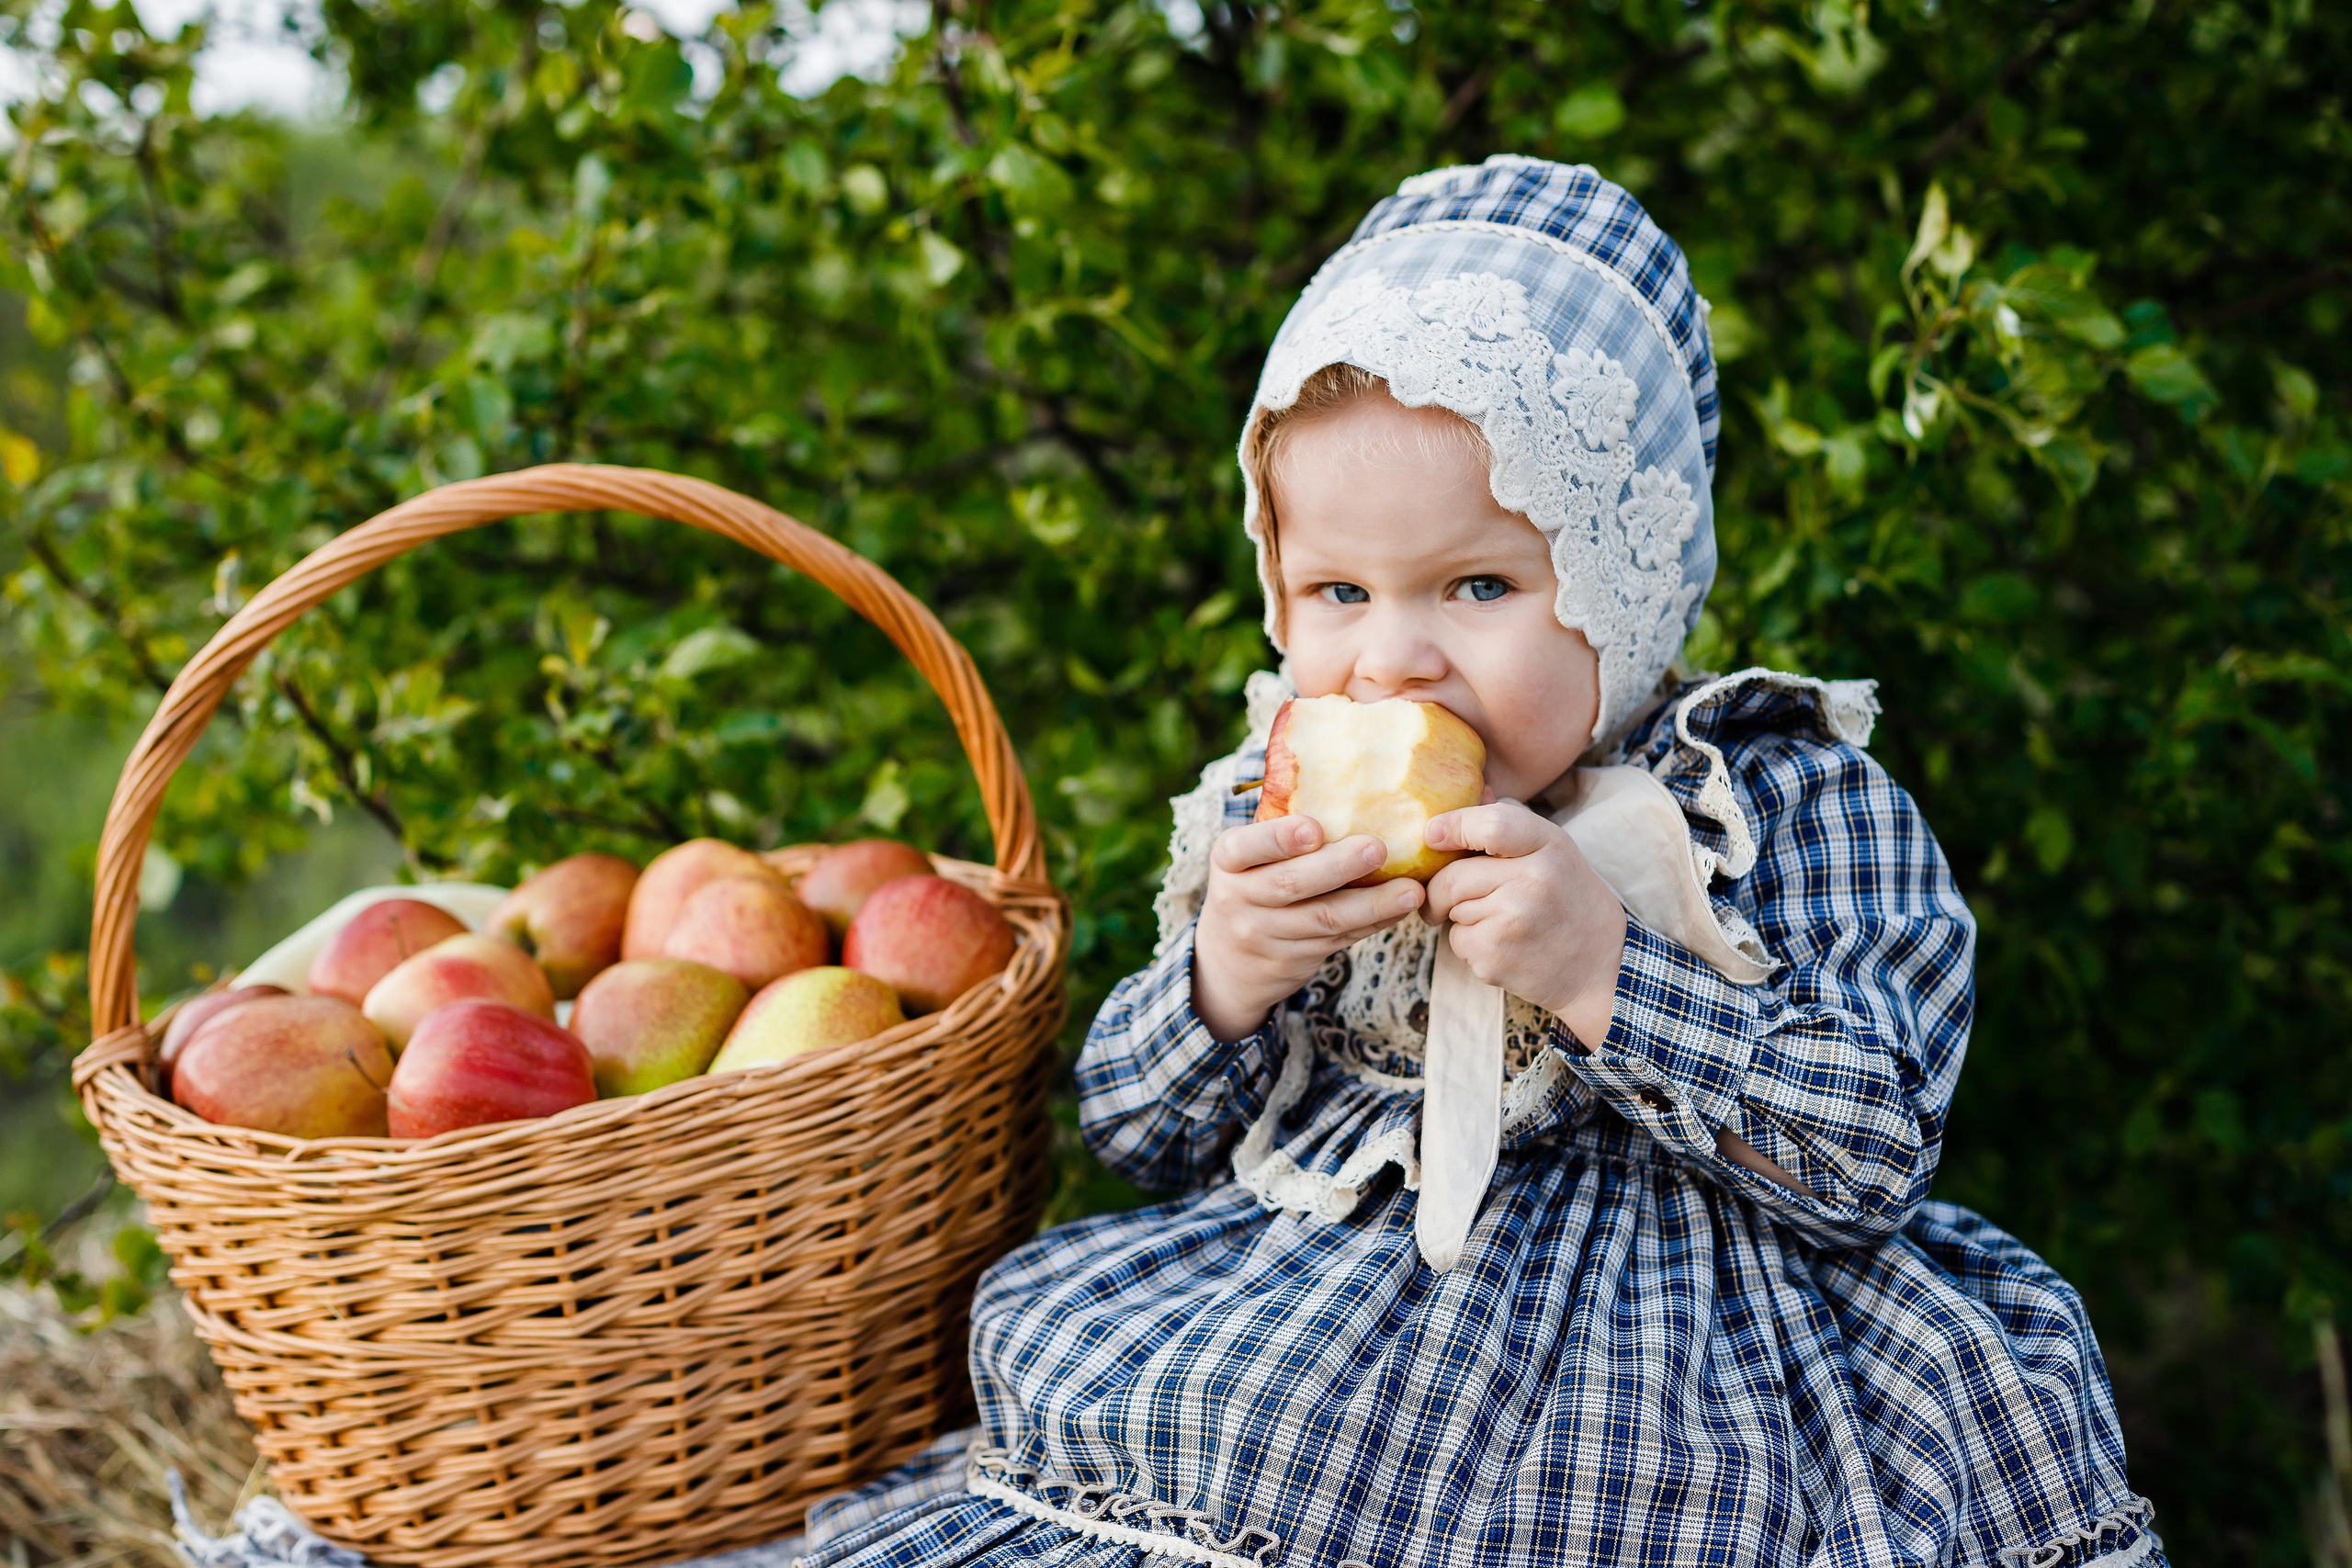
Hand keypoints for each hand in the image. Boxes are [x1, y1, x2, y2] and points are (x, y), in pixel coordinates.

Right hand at [1191, 817, 1425, 1041]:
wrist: (1227, 961)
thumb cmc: (1252, 885)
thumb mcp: (1247, 859)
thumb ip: (1281, 831)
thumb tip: (1349, 782)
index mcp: (1228, 860)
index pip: (1245, 847)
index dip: (1278, 839)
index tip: (1314, 829)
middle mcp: (1239, 898)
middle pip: (1291, 884)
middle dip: (1338, 866)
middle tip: (1377, 848)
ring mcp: (1264, 934)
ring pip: (1324, 919)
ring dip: (1372, 904)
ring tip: (1410, 890)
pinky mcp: (1293, 960)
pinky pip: (1339, 939)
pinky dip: (1374, 923)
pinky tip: (1400, 908)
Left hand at [1423, 801, 1627, 1046]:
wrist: (1600, 965)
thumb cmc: (1567, 899)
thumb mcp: (1553, 852)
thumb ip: (1510, 825)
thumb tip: (1468, 794)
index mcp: (1549, 847)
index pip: (1490, 825)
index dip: (1452, 826)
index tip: (1431, 834)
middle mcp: (1533, 881)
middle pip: (1453, 876)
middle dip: (1440, 888)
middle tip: (1441, 898)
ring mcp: (1513, 921)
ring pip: (1452, 909)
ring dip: (1460, 916)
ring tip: (1500, 923)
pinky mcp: (1496, 957)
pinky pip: (1457, 941)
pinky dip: (1469, 944)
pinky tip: (1503, 947)